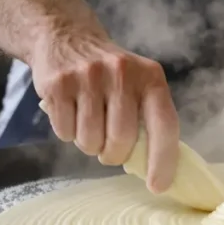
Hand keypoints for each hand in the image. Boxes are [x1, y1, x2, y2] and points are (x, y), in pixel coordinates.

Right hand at [29, 29, 179, 192]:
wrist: (66, 37)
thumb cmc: (110, 73)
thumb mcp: (138, 84)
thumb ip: (148, 119)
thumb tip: (157, 171)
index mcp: (150, 77)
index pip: (164, 125)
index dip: (163, 160)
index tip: (157, 186)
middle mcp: (122, 73)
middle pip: (122, 139)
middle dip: (113, 154)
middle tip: (108, 148)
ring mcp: (88, 77)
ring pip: (91, 141)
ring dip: (89, 145)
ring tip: (89, 124)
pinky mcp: (59, 84)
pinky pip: (65, 133)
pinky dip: (67, 133)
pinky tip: (70, 111)